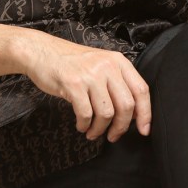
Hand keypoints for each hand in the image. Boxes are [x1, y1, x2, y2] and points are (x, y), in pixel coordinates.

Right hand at [19, 30, 151, 141]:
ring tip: (93, 132)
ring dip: (100, 129)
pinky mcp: (73, 84)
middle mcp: (107, 66)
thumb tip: (134, 114)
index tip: (143, 130)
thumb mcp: (100, 64)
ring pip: (107, 113)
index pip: (141, 90)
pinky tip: (81, 125)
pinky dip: (85, 125)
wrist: (41, 51)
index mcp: (118, 61)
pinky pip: (86, 114)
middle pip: (126, 105)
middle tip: (113, 136)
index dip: (146, 114)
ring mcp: (90, 74)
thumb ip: (117, 83)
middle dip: (121, 127)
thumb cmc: (71, 62)